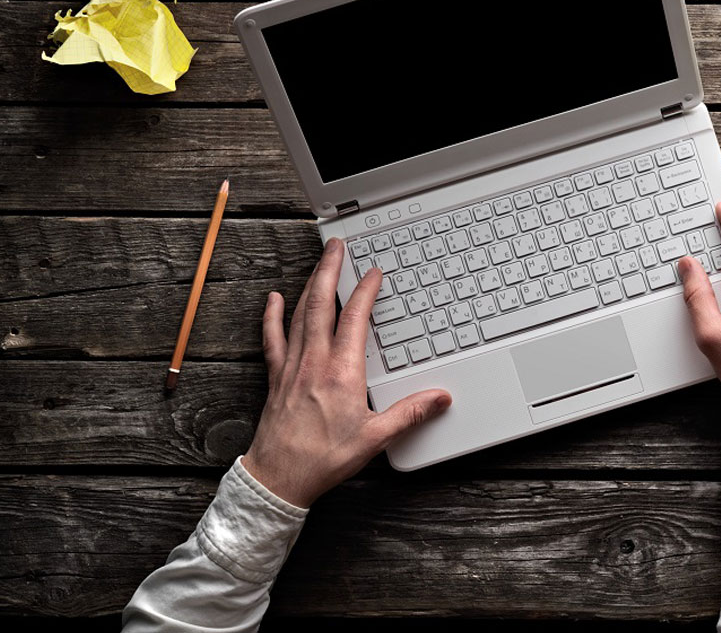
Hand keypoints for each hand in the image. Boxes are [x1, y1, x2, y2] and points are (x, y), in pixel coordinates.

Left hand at [243, 238, 451, 505]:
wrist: (278, 479)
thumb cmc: (322, 459)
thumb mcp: (375, 439)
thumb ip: (410, 413)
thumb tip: (440, 397)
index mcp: (341, 373)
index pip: (354, 320)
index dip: (364, 292)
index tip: (373, 273)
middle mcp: (314, 363)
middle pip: (321, 305)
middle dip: (330, 271)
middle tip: (337, 248)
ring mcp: (291, 367)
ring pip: (299, 314)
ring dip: (309, 285)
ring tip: (318, 264)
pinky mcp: (276, 378)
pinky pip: (273, 338)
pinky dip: (273, 315)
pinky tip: (274, 299)